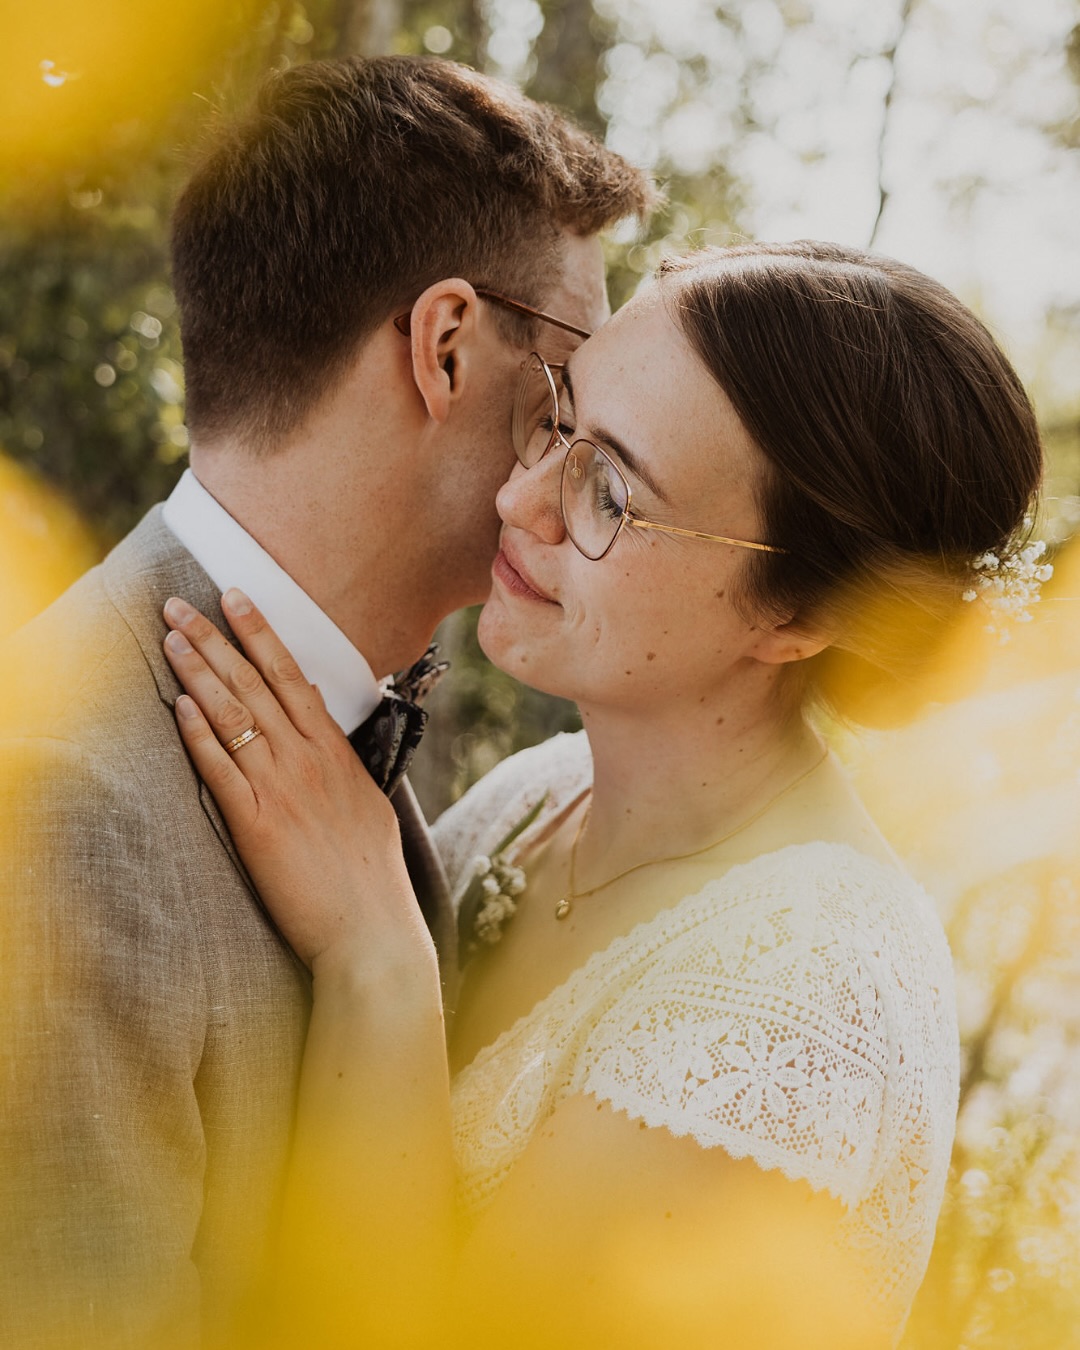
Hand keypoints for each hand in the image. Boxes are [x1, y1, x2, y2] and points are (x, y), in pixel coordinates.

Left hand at [162, 589, 430, 975]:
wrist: (371, 927)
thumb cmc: (369, 873)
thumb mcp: (366, 802)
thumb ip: (339, 760)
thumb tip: (321, 720)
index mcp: (334, 752)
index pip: (292, 676)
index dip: (260, 633)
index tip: (234, 596)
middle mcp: (307, 760)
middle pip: (255, 684)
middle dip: (214, 639)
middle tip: (177, 604)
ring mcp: (281, 789)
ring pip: (234, 716)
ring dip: (198, 673)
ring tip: (170, 638)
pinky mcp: (256, 824)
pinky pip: (222, 769)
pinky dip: (198, 735)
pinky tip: (177, 706)